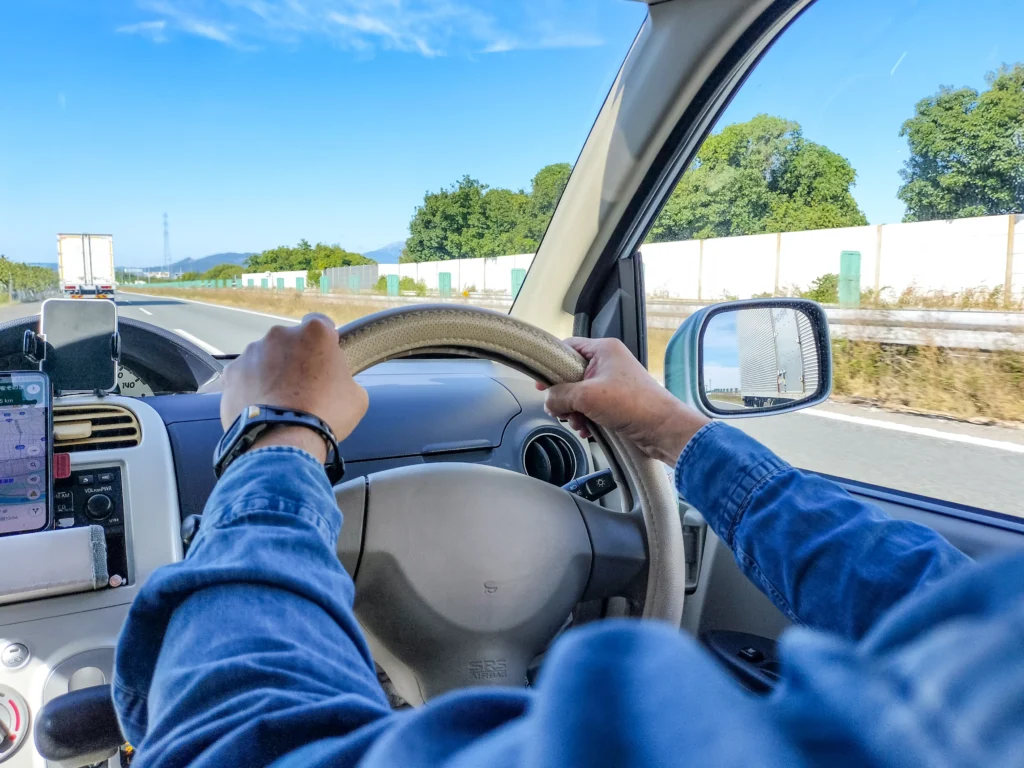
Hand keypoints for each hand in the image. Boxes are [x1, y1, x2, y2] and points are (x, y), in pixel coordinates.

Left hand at [220, 314, 368, 462]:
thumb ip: (344, 378)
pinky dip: (251, 387)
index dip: (324, 341)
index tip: (325, 359)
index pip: (321, 322)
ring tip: (279, 401)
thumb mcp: (356, 396)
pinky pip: (245, 376)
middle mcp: (280, 334)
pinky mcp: (232, 373)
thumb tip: (335, 382)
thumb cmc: (325, 415)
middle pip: (290, 341)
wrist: (283, 441)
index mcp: (315, 333)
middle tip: (303, 386)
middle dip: (296, 359)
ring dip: (272, 372)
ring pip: (265, 358)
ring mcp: (251, 352)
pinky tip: (260, 407)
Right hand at [539, 337, 709, 464]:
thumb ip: (560, 395)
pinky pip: (591, 407)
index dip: (551, 365)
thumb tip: (548, 401)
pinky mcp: (617, 402)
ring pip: (580, 395)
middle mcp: (609, 363)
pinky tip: (588, 430)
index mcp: (604, 350)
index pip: (567, 347)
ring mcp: (614, 382)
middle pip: (571, 375)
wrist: (663, 429)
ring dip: (574, 412)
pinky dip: (586, 419)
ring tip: (580, 423)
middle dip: (564, 397)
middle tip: (562, 409)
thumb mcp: (587, 396)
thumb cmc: (634, 404)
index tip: (542, 383)